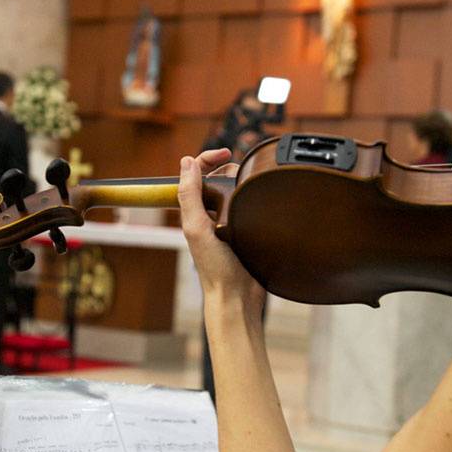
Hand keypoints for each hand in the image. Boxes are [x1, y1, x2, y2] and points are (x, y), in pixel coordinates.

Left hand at [177, 149, 264, 309]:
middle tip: (244, 171)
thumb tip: (186, 162)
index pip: (197, 174)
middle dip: (228, 168)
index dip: (209, 158)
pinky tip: (264, 199)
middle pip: (217, 179)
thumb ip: (189, 195)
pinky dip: (256, 198)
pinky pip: (249, 207)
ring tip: (254, 184)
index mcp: (194, 212)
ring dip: (244, 182)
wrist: (239, 298)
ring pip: (235, 191)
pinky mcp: (246, 232)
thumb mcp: (197, 228)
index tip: (227, 153)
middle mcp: (210, 215)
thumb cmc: (215, 268)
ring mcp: (228, 224)